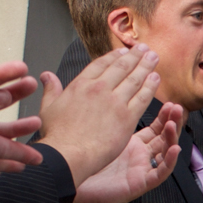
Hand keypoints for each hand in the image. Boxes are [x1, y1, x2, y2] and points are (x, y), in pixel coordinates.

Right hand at [38, 47, 161, 186]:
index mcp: (80, 85)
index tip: (122, 51)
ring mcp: (114, 102)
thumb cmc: (57, 136)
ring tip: (154, 57)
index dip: (113, 56)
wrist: (69, 154)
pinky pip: (142, 98)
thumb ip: (51, 90)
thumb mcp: (48, 108)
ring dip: (146, 66)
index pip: (100, 64)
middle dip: (134, 56)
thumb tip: (46, 76)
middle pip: (121, 67)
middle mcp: (99, 89)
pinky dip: (150, 86)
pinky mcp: (127, 118)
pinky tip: (156, 78)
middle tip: (144, 49)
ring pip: (134, 79)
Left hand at [68, 103, 184, 202]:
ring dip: (172, 138)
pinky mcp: (140, 183)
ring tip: (174, 123)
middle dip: (172, 121)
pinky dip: (170, 162)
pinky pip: (160, 173)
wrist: (71, 187)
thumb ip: (101, 117)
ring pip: (165, 153)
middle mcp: (139, 156)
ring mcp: (141, 170)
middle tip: (176, 107)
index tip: (168, 101)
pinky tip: (175, 149)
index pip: (154, 127)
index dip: (163, 115)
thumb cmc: (80, 164)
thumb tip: (101, 94)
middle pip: (163, 137)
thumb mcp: (94, 135)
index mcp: (131, 144)